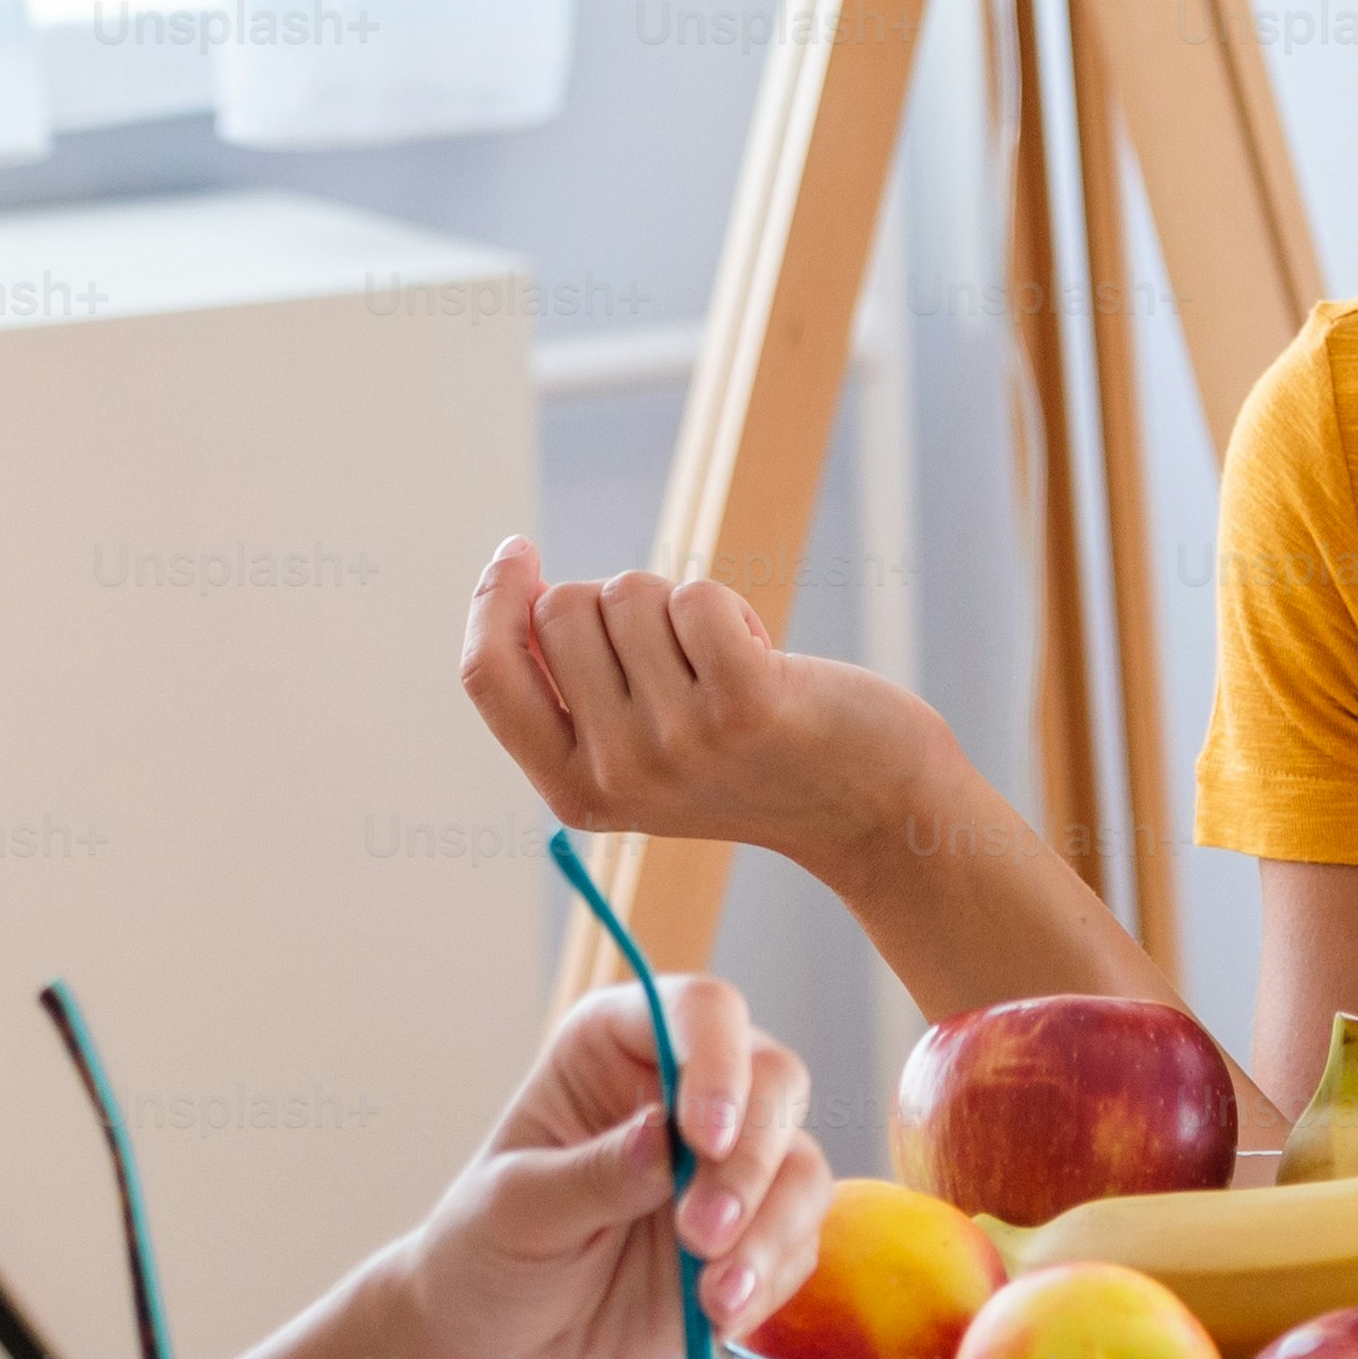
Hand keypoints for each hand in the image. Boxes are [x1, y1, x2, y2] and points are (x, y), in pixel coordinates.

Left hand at [404, 966, 832, 1358]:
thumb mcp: (518, 1209)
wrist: (499, 1353)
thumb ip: (593, 1172)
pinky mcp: (752, 1235)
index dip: (717, 1062)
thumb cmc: (487, 1256)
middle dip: (749, 1160)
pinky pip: (799, 1241)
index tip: (703, 1139)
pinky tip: (721, 1315)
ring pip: (800, 1165)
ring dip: (770, 1230)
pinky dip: (770, 1279)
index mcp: (616, 1047)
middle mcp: (684, 1091)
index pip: (700, 1012)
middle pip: (774, 1079)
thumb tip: (663, 1137)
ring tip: (714, 1296)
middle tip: (702, 1233)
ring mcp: (725, 1165)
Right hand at [460, 537, 940, 866]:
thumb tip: (516, 591)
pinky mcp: (742, 706)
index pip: (487, 676)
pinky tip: (763, 657)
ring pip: (628, 593)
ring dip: (679, 607)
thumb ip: (572, 694)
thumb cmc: (750, 760)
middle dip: (616, 603)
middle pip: (559, 611)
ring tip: (725, 664)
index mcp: (573, 793)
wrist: (870, 806)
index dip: (490, 601)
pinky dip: (727, 605)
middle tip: (679, 658)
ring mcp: (676, 743)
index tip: (518, 552)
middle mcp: (616, 774)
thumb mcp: (640, 753)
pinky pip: (695, 595)